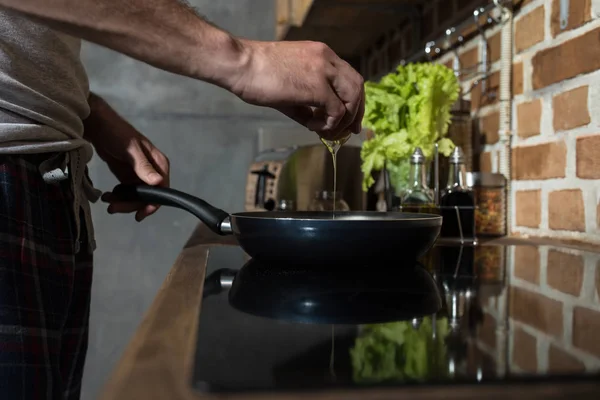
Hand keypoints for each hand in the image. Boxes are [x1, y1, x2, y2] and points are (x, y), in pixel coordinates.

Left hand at [84, 94, 169, 221]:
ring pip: (136, 196)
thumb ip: (144, 167)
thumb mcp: (131, 151)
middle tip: (113, 208)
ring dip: (122, 202)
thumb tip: (158, 182)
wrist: (97, 125)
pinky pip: (126, 192)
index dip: (152, 204)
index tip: (139, 213)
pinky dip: (117, 196)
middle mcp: (152, 171)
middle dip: (131, 204)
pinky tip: (107, 195)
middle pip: (147, 196)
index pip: (162, 190)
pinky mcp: (127, 176)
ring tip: (107, 201)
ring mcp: (139, 174)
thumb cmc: (117, 133)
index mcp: (159, 164)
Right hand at [229, 40, 364, 139]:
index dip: (353, 100)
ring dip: (344, 120)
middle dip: (356, 112)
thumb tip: (318, 123)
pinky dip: (328, 124)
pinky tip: (311, 126)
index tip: (348, 118)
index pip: (349, 77)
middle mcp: (327, 59)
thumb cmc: (257, 73)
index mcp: (321, 54)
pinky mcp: (317, 88)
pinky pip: (337, 112)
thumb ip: (308, 101)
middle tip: (348, 131)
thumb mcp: (290, 84)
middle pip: (357, 87)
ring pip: (352, 99)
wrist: (240, 64)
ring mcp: (324, 72)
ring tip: (326, 131)